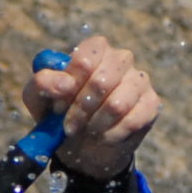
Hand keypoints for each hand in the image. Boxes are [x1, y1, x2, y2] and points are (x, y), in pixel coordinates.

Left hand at [23, 34, 158, 180]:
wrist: (82, 143)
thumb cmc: (60, 112)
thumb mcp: (40, 97)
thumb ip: (43, 83)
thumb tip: (65, 84)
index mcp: (94, 49)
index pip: (85, 58)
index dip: (70, 86)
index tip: (59, 106)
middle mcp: (120, 59)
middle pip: (101, 82)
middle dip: (80, 110)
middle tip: (69, 125)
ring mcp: (139, 80)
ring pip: (117, 104)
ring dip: (95, 124)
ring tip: (87, 130)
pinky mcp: (151, 104)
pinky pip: (132, 121)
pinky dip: (111, 135)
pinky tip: (103, 137)